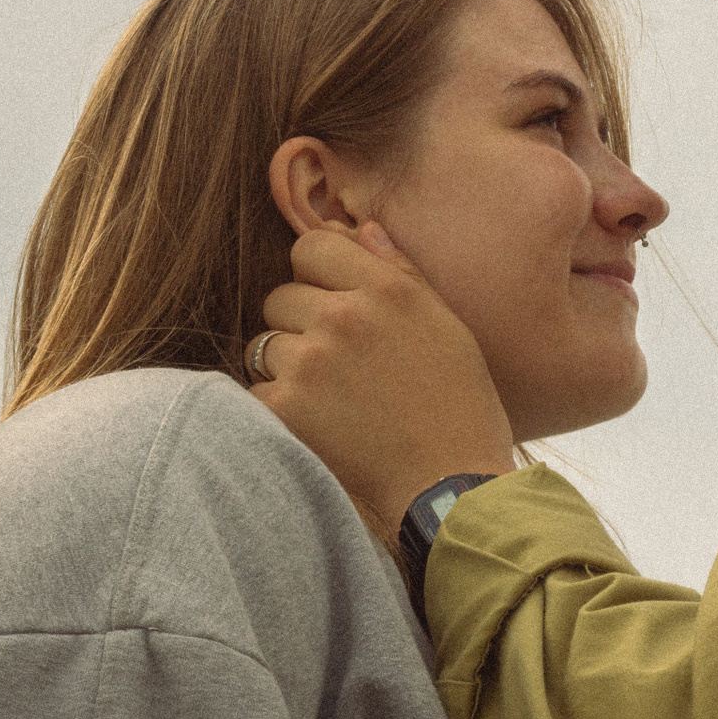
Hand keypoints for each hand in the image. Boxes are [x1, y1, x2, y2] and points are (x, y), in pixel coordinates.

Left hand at [246, 223, 515, 539]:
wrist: (453, 489)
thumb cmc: (461, 409)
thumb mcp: (448, 327)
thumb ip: (401, 271)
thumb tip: (363, 229)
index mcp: (387, 290)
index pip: (312, 246)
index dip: (316, 274)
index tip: (330, 302)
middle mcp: (344, 316)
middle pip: (280, 296)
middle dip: (299, 324)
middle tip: (335, 365)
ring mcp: (311, 361)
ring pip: (264, 343)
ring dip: (285, 367)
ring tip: (327, 400)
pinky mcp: (286, 407)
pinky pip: (256, 391)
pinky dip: (276, 408)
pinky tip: (316, 427)